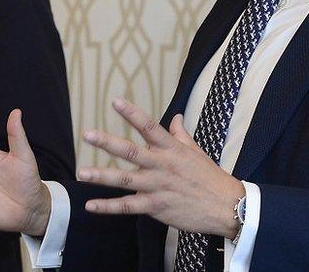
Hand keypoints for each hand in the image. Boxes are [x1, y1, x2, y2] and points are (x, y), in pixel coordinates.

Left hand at [78, 98, 244, 236]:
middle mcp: (161, 165)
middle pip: (130, 151)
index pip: (149, 127)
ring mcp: (157, 187)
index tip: (115, 101)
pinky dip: (108, 207)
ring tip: (81, 172)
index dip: (132, 113)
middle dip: (107, 142)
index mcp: (171, 149)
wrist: (227, 208)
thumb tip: (175, 116)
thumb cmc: (210, 177)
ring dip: (101, 176)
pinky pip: (128, 207)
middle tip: (87, 134)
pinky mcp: (156, 207)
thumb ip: (180, 134)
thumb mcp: (196, 151)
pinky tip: (90, 205)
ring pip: (124, 180)